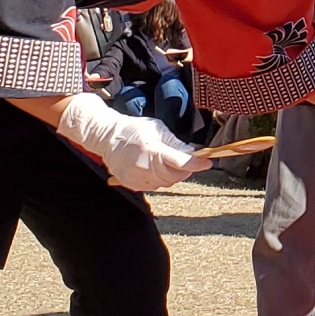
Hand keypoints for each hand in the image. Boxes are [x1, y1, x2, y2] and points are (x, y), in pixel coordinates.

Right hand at [56, 92, 202, 190]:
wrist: (107, 138)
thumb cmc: (132, 130)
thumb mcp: (157, 129)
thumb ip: (175, 143)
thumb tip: (193, 152)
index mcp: (152, 150)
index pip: (180, 162)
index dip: (196, 164)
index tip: (207, 163)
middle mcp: (144, 166)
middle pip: (176, 176)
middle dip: (185, 169)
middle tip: (185, 160)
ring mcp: (137, 177)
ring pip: (166, 183)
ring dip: (172, 175)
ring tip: (166, 162)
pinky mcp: (132, 184)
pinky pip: (154, 186)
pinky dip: (159, 179)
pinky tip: (155, 168)